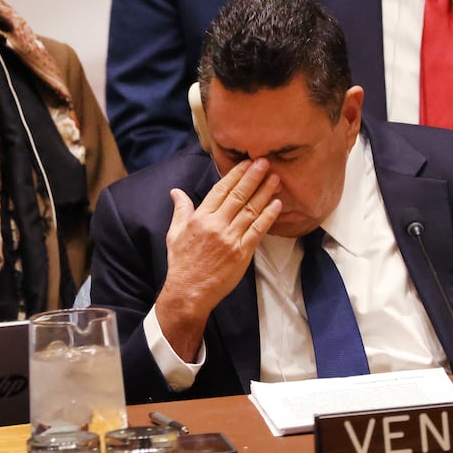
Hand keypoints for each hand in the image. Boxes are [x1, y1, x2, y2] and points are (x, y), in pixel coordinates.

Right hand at [155, 158, 280, 358]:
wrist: (189, 291)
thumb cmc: (181, 263)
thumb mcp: (175, 233)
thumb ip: (181, 210)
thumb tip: (176, 192)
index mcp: (200, 218)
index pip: (220, 190)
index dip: (235, 175)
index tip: (246, 163)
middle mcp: (216, 225)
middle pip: (238, 196)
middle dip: (253, 177)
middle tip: (265, 162)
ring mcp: (230, 239)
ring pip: (250, 210)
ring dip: (264, 193)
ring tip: (275, 178)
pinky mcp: (242, 253)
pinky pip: (257, 231)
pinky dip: (268, 217)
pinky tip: (276, 205)